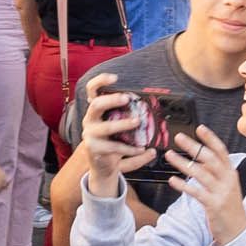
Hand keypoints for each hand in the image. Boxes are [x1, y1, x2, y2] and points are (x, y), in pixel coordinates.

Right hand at [77, 81, 152, 195]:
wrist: (103, 167)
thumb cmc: (114, 143)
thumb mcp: (121, 129)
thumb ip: (133, 119)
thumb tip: (156, 110)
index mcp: (96, 110)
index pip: (92, 90)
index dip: (100, 81)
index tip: (115, 78)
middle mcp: (89, 120)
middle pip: (96, 104)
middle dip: (111, 100)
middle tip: (126, 98)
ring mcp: (90, 135)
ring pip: (106, 127)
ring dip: (123, 124)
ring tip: (137, 122)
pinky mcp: (95, 149)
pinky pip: (115, 147)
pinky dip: (131, 149)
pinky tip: (142, 149)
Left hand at [164, 122, 245, 241]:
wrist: (237, 231)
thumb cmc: (229, 207)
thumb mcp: (226, 185)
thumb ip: (215, 171)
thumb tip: (200, 157)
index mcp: (231, 173)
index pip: (221, 151)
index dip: (210, 138)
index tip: (199, 128)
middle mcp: (227, 180)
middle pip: (209, 158)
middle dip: (193, 146)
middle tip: (179, 138)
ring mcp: (221, 192)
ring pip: (200, 173)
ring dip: (183, 163)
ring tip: (169, 156)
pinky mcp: (213, 205)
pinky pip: (196, 192)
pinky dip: (183, 185)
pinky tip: (172, 180)